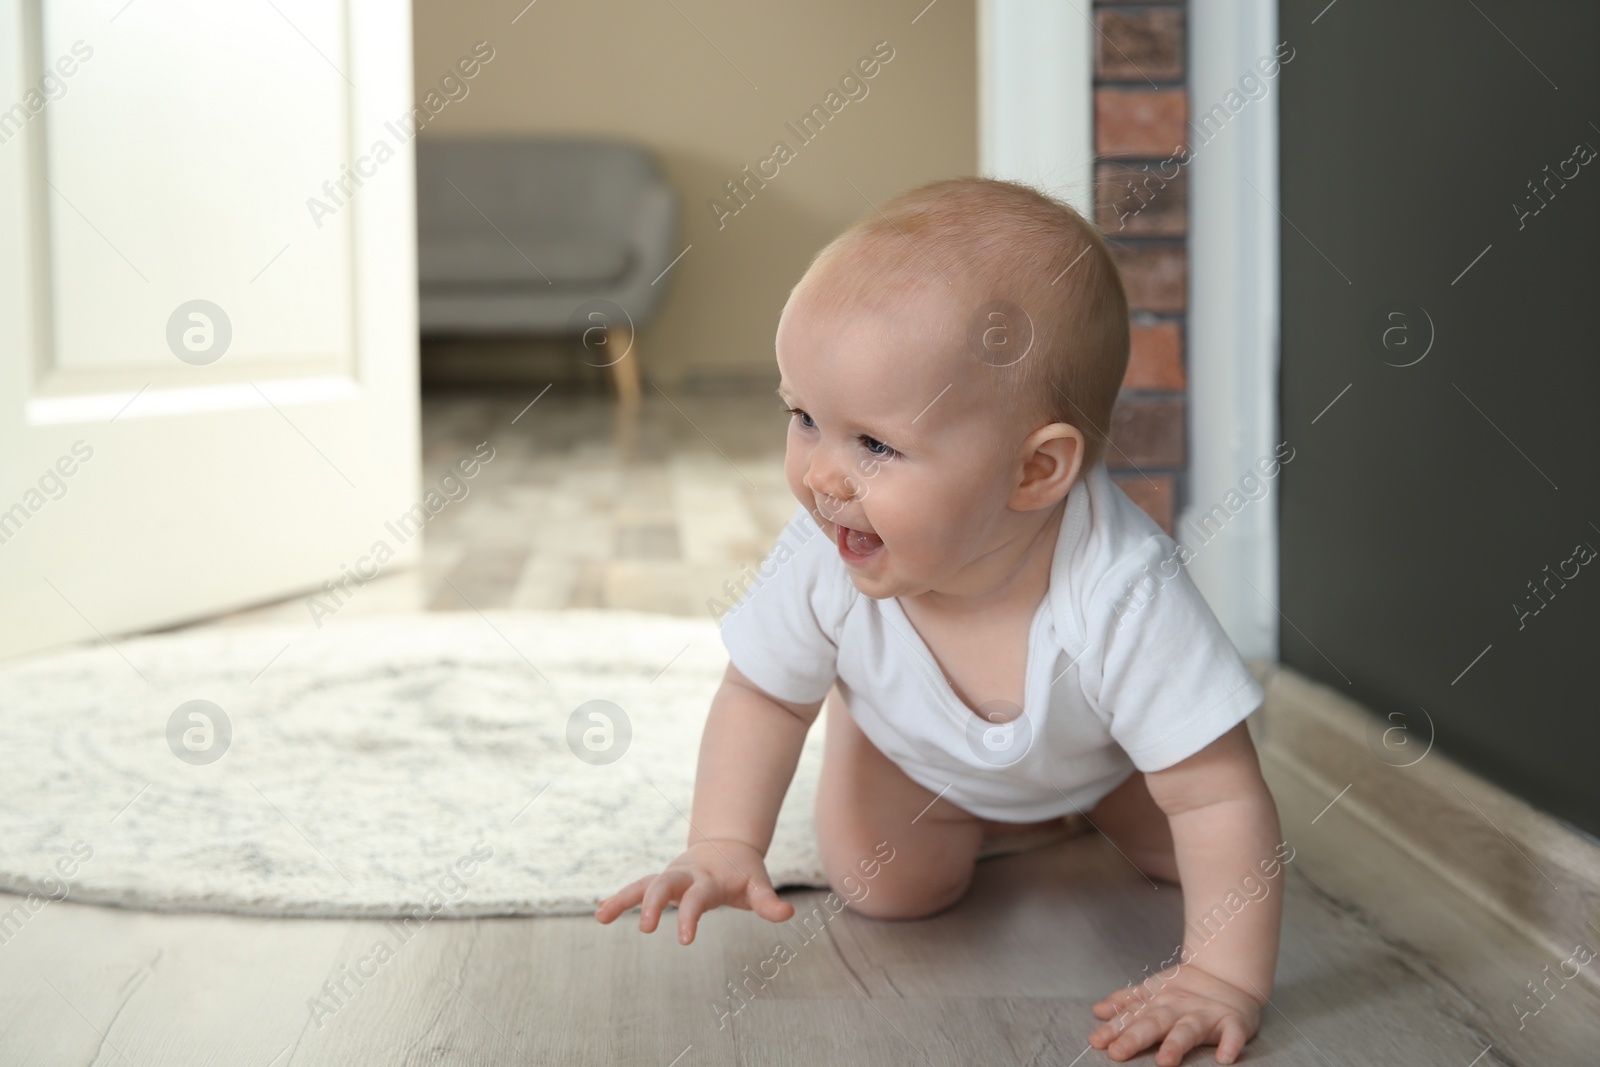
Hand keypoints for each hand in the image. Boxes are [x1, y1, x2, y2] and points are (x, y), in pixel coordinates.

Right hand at [594, 839, 794, 943]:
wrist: (729, 845)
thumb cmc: (744, 873)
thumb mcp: (758, 885)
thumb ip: (768, 902)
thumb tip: (788, 914)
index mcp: (708, 879)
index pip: (697, 898)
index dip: (691, 918)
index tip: (685, 942)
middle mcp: (685, 875)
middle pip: (663, 884)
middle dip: (652, 904)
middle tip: (646, 928)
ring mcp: (670, 877)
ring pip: (642, 884)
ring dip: (622, 898)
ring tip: (601, 917)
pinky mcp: (661, 881)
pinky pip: (636, 888)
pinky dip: (620, 898)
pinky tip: (601, 912)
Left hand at [1089, 961, 1263, 1065]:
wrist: (1227, 974)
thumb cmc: (1185, 990)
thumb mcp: (1152, 992)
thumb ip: (1126, 1003)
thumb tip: (1098, 1011)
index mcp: (1157, 1004)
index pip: (1132, 1017)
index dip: (1114, 1029)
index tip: (1097, 1041)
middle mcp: (1178, 1009)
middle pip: (1154, 1023)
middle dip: (1135, 1038)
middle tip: (1117, 1052)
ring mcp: (1205, 1015)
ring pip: (1188, 1030)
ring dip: (1176, 1045)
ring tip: (1164, 1061)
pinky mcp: (1233, 1022)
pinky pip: (1233, 1034)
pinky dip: (1231, 1045)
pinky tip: (1225, 1058)